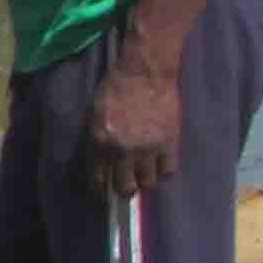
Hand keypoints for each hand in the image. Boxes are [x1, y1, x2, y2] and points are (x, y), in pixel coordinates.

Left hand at [89, 62, 182, 196]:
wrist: (144, 73)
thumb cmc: (115, 89)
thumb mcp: (94, 116)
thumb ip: (96, 141)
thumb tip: (101, 164)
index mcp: (99, 143)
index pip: (98, 181)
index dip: (102, 189)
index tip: (106, 189)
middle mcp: (122, 151)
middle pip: (125, 188)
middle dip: (125, 188)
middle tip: (129, 182)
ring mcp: (147, 149)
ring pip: (148, 183)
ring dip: (146, 178)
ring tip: (146, 169)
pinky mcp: (169, 143)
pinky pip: (168, 171)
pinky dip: (164, 168)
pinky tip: (161, 160)